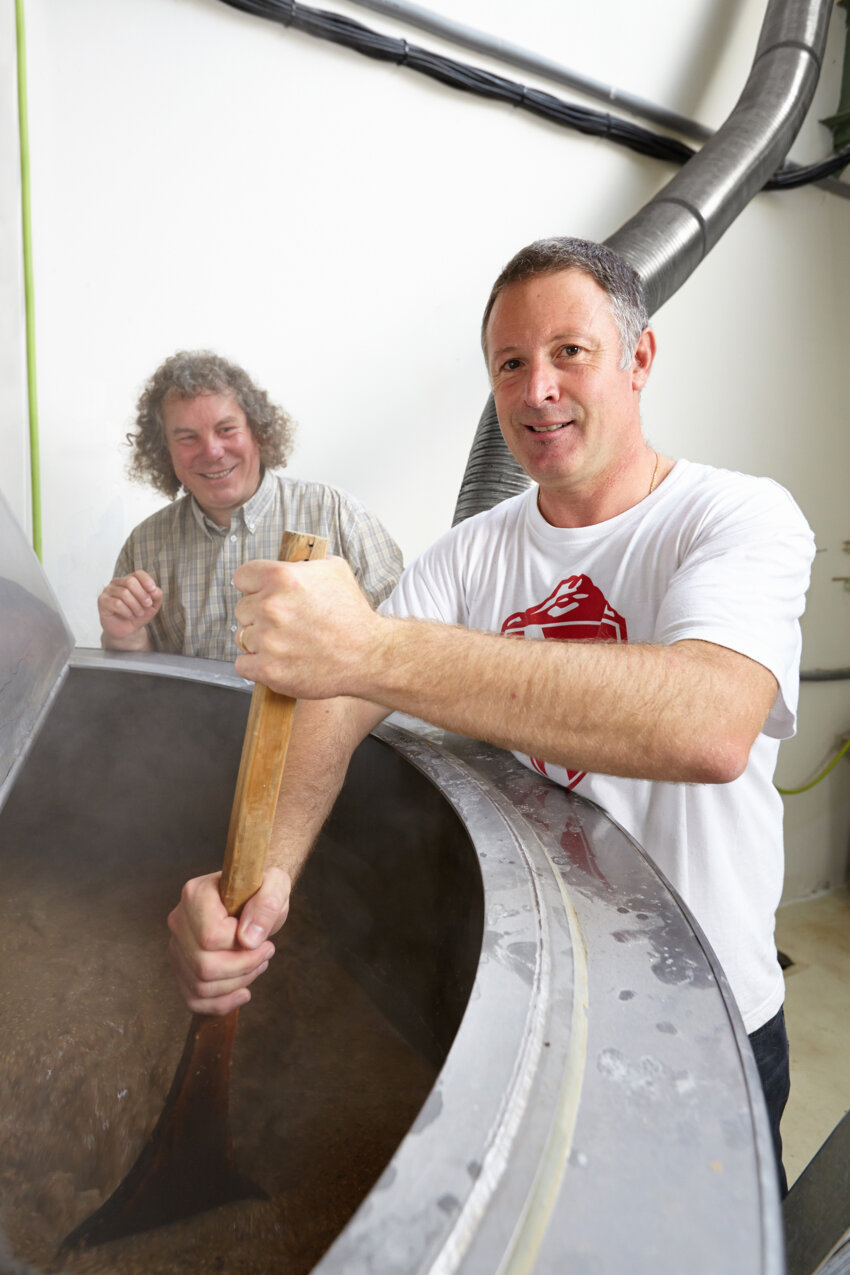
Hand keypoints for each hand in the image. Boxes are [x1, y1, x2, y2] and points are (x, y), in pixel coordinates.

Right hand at [98, 570, 161, 647]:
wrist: (127, 630)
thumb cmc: (138, 615)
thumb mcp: (152, 606)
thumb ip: (156, 596)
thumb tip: (156, 590)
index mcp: (129, 580)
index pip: (138, 574)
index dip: (146, 580)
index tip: (153, 590)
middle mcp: (117, 583)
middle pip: (130, 581)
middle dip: (142, 595)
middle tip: (147, 605)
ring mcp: (108, 591)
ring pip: (124, 593)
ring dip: (135, 605)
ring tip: (138, 613)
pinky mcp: (102, 601)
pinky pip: (116, 603)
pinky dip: (127, 611)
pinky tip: (129, 615)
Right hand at [167, 867, 289, 1014]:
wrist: (252, 895)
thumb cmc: (261, 888)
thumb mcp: (276, 885)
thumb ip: (266, 905)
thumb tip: (249, 940)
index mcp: (195, 894)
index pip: (211, 937)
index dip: (242, 947)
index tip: (262, 939)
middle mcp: (179, 920)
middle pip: (204, 966)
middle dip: (244, 968)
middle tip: (266, 954)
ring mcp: (177, 946)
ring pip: (200, 986)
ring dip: (237, 984)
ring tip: (258, 965)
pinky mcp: (182, 967)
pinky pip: (193, 999)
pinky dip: (220, 1003)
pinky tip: (243, 992)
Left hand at [233, 556, 386, 698]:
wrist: (369, 655)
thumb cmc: (354, 617)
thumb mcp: (334, 571)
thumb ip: (303, 565)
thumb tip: (289, 564)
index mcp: (282, 577)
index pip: (242, 577)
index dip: (253, 587)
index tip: (261, 595)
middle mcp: (271, 606)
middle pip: (241, 609)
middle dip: (259, 616)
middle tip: (283, 624)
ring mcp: (268, 639)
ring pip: (241, 638)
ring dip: (258, 641)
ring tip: (285, 644)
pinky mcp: (268, 668)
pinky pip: (243, 664)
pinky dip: (256, 665)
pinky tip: (277, 660)